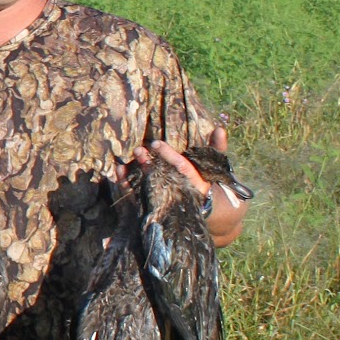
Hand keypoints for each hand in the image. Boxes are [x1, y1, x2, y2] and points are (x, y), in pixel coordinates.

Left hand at [135, 127, 244, 247]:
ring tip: (123, 163)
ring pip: (147, 188)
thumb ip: (217, 148)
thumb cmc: (206, 181)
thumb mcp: (215, 166)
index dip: (169, 155)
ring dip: (134, 175)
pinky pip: (137, 196)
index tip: (156, 143)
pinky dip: (127, 184)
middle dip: (149, 163)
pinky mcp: (154, 205)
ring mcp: (166, 200)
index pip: (182, 167)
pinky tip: (118, 171)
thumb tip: (220, 129)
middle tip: (138, 149)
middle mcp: (180, 192)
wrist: (203, 209)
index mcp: (196, 183)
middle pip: (162, 178)